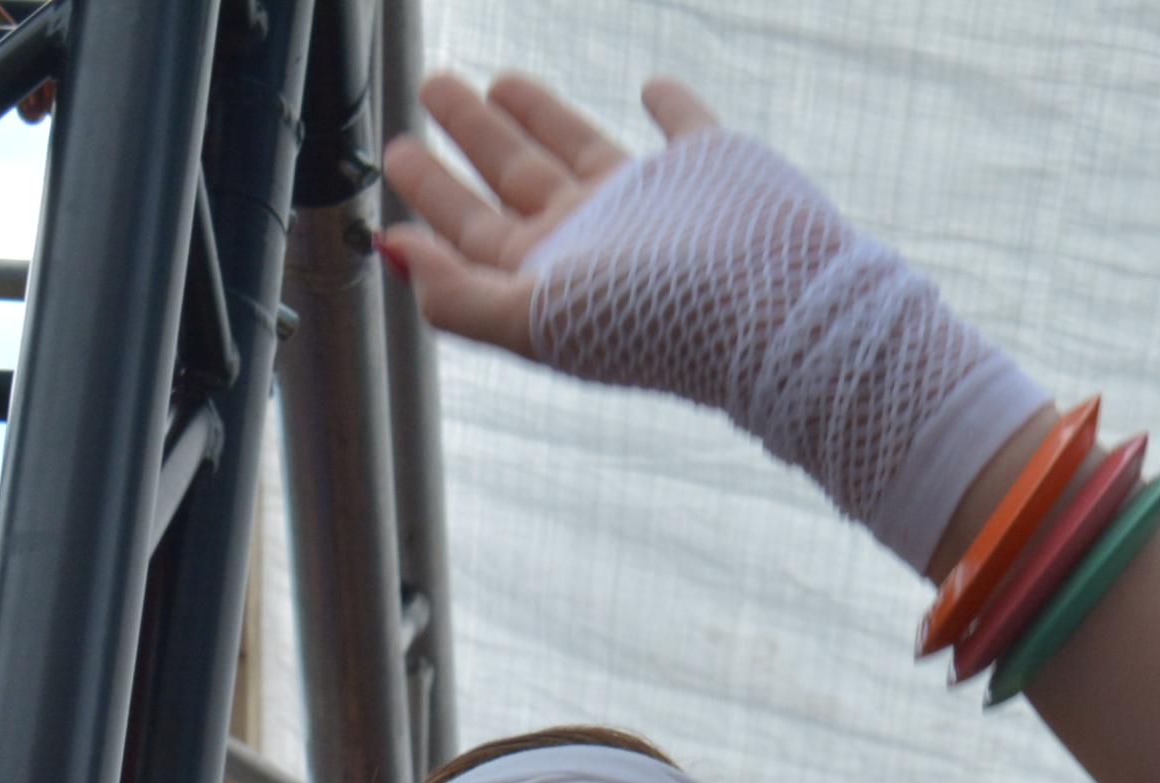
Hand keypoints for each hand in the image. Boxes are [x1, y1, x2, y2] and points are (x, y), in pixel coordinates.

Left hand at [377, 73, 715, 353]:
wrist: (768, 307)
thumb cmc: (649, 324)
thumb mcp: (531, 317)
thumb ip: (456, 293)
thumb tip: (390, 248)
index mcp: (551, 272)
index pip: (473, 224)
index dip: (432, 186)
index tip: (397, 148)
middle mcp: (595, 236)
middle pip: (515, 176)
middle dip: (472, 134)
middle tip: (437, 86)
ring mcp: (651, 201)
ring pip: (579, 144)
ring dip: (541, 113)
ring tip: (500, 81)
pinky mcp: (709, 167)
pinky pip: (682, 124)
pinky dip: (669, 103)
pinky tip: (652, 87)